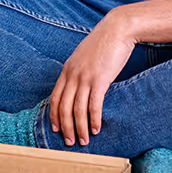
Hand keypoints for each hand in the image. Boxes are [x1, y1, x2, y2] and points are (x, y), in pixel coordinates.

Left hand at [51, 10, 137, 146]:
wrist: (117, 30)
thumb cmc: (103, 44)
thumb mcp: (84, 58)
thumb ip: (78, 71)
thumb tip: (79, 86)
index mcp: (67, 70)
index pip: (55, 97)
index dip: (55, 115)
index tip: (56, 129)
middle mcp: (72, 75)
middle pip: (64, 107)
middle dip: (65, 127)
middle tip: (69, 142)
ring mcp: (85, 77)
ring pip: (77, 109)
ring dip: (79, 128)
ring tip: (84, 140)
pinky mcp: (100, 79)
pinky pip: (93, 105)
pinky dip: (93, 119)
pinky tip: (96, 129)